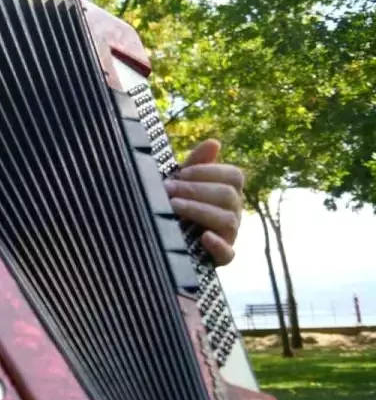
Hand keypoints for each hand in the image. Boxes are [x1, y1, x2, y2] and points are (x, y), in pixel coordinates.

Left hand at [164, 138, 244, 265]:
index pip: (234, 176)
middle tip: (168, 189)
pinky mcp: (222, 256)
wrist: (166, 238)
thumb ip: (197, 163)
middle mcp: (233, 212)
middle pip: (229, 196)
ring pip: (227, 220)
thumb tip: (214, 142)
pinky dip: (217, 245)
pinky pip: (228, 254)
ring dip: (199, 210)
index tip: (181, 172)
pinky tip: (203, 236)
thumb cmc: (176, 203)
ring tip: (174, 207)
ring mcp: (229, 235)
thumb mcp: (182, 182)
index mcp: (228, 191)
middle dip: (196, 190)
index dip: (209, 172)